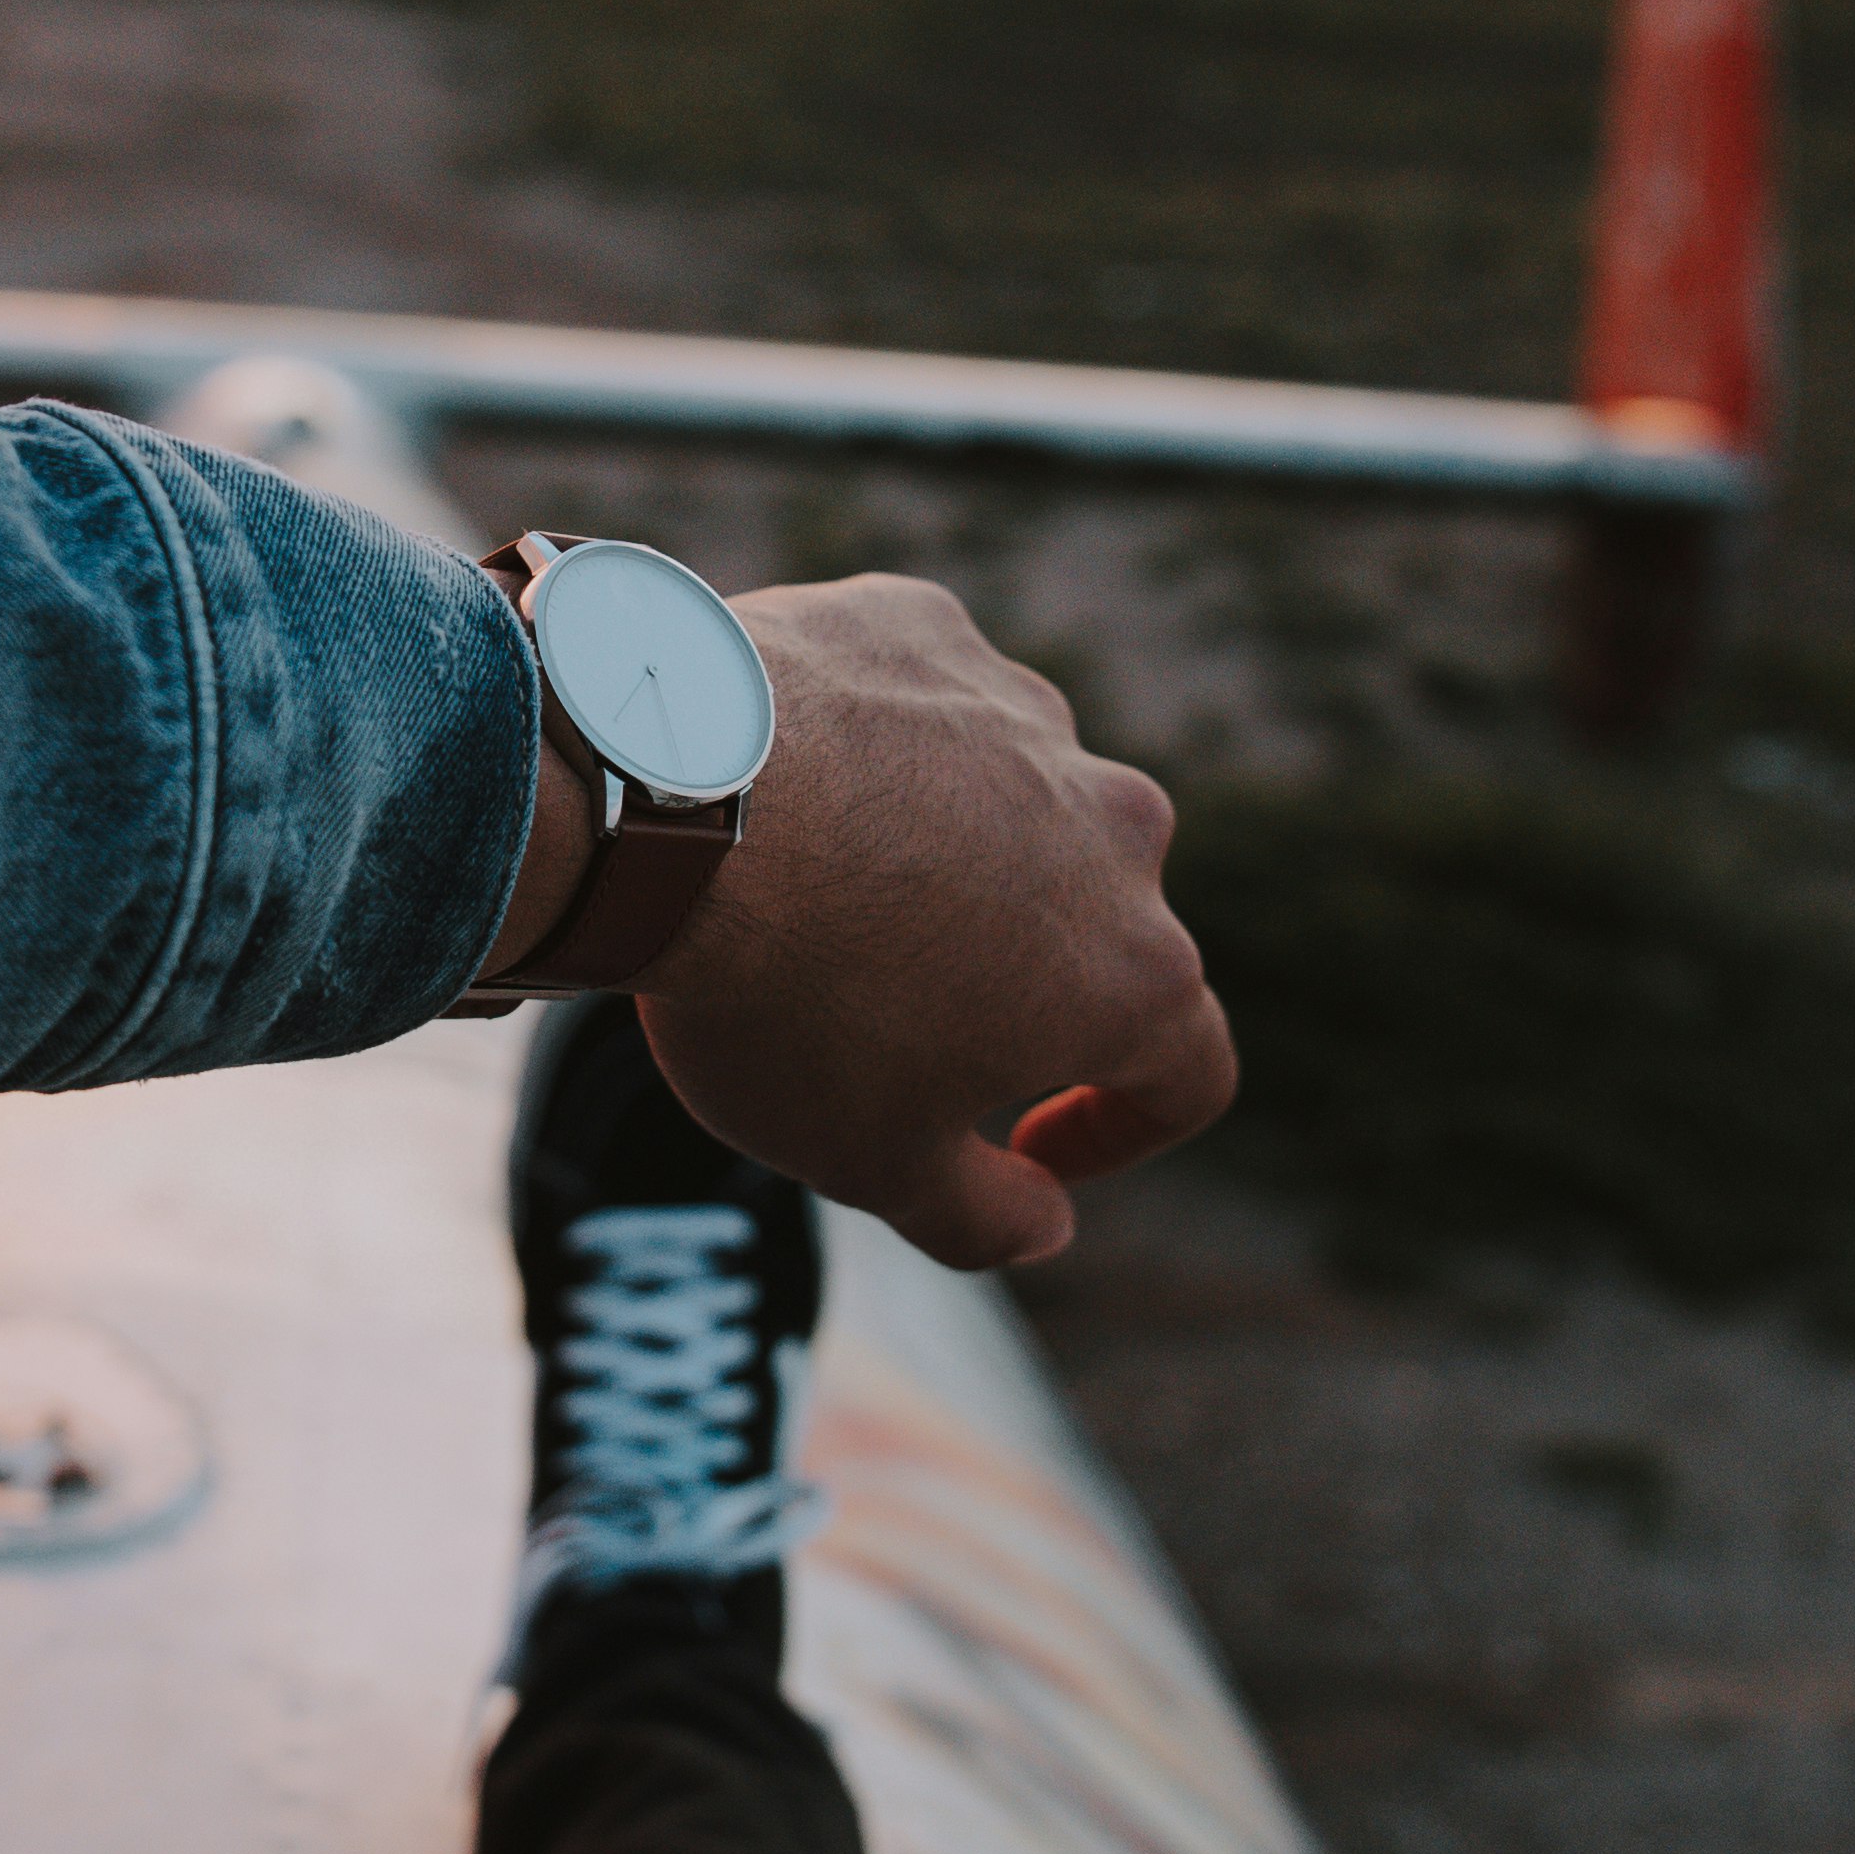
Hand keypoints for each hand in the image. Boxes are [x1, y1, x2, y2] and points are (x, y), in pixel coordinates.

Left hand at [503, 572, 1234, 1270]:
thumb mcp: (873, 1162)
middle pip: (1094, 924)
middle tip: (882, 1014)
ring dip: (944, 854)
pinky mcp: (926, 629)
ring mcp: (1023, 712)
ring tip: (811, 895)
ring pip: (1007, 800)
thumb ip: (983, 1218)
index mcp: (1136, 972)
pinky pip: (917, 701)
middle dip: (1011, 978)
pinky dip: (869, 746)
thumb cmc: (782, 1002)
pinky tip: (777, 788)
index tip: (1024, 1148)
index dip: (1120, 1130)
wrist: (665, 805)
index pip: (1189, 1072)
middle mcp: (1116, 826)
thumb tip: (1045, 1225)